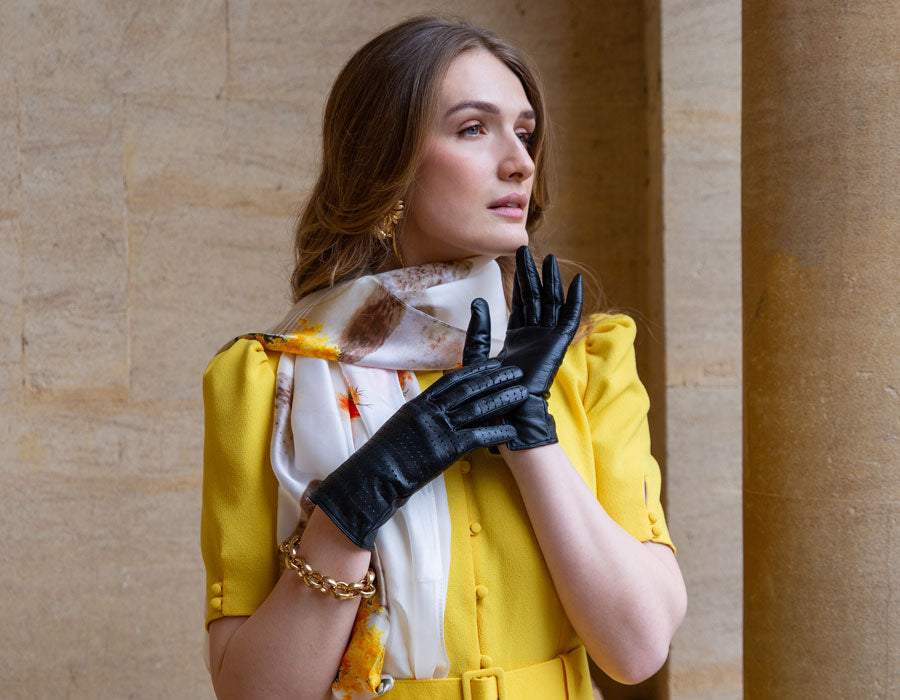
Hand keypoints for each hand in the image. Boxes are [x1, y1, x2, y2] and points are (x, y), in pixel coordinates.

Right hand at [310, 301, 526, 549]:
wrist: (373, 475)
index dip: (476, 370)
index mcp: (420, 403)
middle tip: (516, 371)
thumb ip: (419, 415)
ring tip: (522, 393)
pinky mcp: (446, 449)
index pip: (453, 380)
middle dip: (495, 379)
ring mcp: (439, 429)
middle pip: (470, 389)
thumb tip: (432, 410)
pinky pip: (477, 437)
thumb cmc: (384, 455)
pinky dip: (496, 432)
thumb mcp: (400, 425)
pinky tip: (512, 431)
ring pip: (477, 408)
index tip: (493, 363)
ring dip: (502, 400)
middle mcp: (431, 411)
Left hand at [496, 246, 582, 449]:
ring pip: (552, 303)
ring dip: (552, 280)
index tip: (518, 258)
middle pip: (536, 297)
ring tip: (550, 258)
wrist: (507, 409)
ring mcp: (548, 339)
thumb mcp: (477, 354)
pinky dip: (575, 300)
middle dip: (533, 273)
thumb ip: (479, 329)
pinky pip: (570, 319)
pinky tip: (576, 281)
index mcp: (516, 337)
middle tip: (528, 247)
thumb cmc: (490, 391)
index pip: (520, 301)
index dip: (520, 279)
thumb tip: (478, 301)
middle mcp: (534, 335)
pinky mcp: (559, 345)